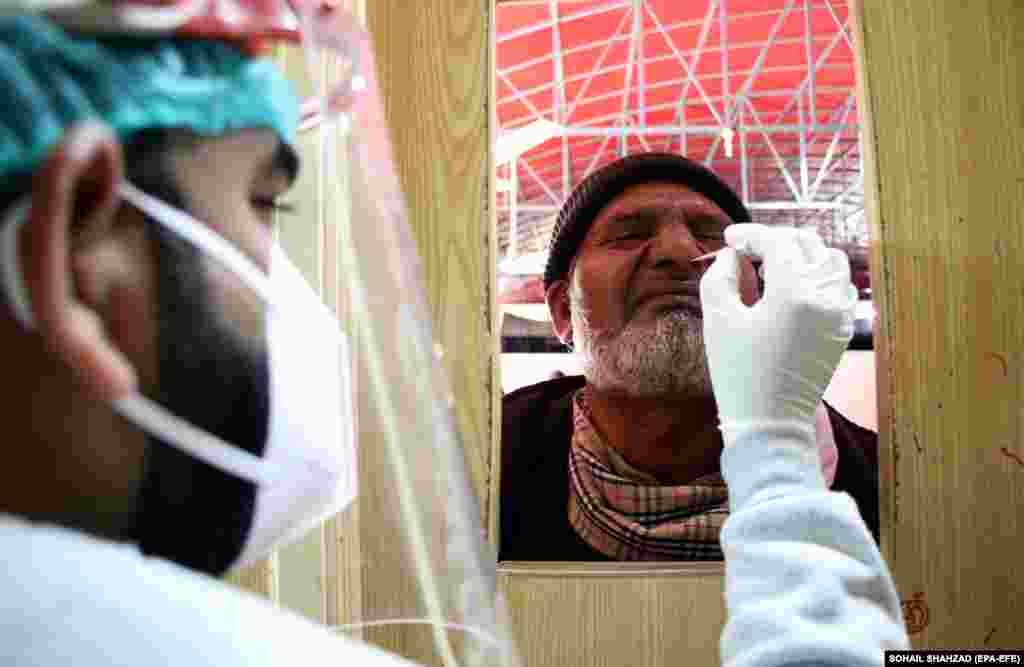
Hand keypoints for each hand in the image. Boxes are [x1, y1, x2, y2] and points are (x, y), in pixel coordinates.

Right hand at [699, 224, 857, 443]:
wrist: (770, 421)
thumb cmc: (738, 372)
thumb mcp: (718, 320)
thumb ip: (721, 276)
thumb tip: (733, 256)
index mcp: (793, 292)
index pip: (776, 242)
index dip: (750, 234)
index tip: (729, 239)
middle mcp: (824, 297)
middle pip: (807, 244)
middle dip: (775, 239)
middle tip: (747, 248)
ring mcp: (839, 313)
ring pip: (830, 260)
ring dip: (802, 254)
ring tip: (774, 263)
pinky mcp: (843, 329)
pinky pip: (840, 286)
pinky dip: (820, 275)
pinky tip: (796, 285)